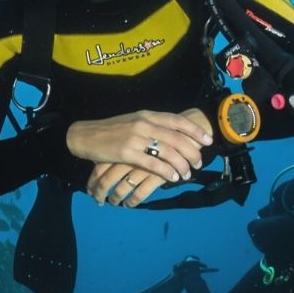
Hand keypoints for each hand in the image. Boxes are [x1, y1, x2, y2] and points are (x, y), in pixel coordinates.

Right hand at [67, 109, 213, 206]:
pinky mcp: (127, 153)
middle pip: (177, 138)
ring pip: (168, 152)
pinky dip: (166, 171)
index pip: (177, 120)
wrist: (85, 135)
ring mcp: (136, 138)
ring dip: (181, 165)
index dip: (194, 130)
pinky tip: (172, 177)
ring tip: (187, 174)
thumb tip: (173, 136)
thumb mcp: (133, 121)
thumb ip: (152, 125)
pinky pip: (153, 164)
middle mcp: (144, 124)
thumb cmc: (111, 130)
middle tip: (199, 162)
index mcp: (147, 115)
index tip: (207, 140)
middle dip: (192, 152)